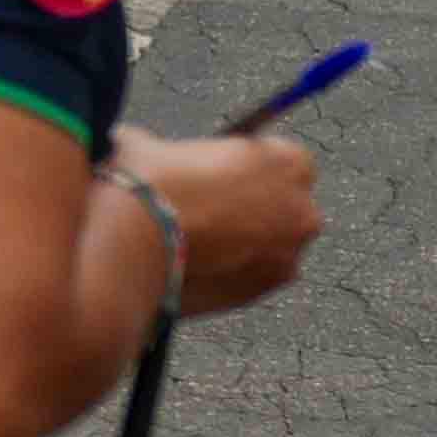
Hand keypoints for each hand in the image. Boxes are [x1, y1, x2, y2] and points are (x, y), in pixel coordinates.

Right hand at [112, 127, 322, 314]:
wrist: (134, 239)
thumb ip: (168, 150)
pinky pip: (256, 276)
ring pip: (273, 245)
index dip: (249, 167)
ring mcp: (289, 254)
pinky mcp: (267, 290)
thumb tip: (142, 149)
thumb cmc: (150, 183)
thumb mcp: (152, 146)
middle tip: (209, 210)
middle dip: (255, 208)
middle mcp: (302, 209)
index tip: (222, 173)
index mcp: (287, 161)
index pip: (284, 160)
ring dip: (245, 243)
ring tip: (196, 243)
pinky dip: (233, 272)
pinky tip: (195, 265)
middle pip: (286, 206)